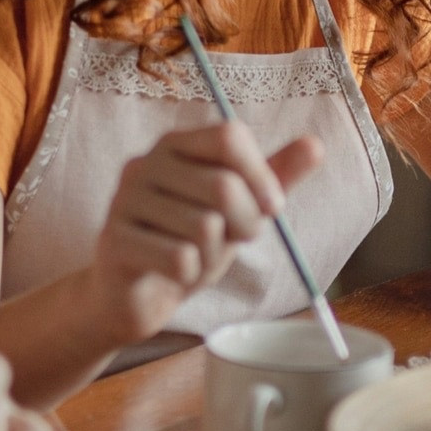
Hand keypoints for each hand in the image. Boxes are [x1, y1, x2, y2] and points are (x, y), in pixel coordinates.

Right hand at [88, 122, 322, 343]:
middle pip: (224, 186)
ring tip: (196, 257)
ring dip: (214, 255)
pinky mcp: (114, 239)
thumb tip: (316, 145)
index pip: (229, 136)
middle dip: (245, 224)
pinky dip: (190, 275)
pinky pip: (179, 259)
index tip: (271, 208)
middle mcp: (145, 162)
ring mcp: (124, 200)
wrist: (135, 293)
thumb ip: (274, 178)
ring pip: (204, 228)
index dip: (261, 176)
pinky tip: (173, 273)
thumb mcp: (238, 209)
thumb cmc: (188, 242)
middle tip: (232, 239)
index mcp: (176, 144)